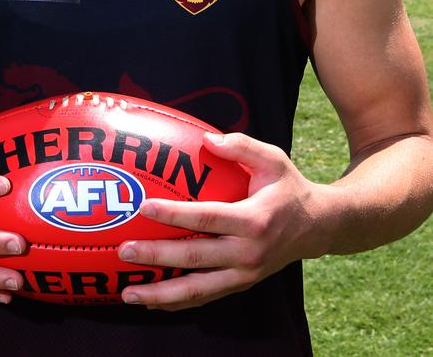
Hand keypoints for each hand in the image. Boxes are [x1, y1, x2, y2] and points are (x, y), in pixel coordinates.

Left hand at [118, 132, 322, 310]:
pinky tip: (150, 301)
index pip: (207, 218)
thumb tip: (206, 139)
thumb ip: (241, 147)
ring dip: (161, 294)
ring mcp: (244, 274)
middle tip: (124, 250)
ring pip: (197, 290)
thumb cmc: (288, 187)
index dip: (174, 214)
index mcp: (254, 221)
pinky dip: (177, 303)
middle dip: (157, 256)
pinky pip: (205, 297)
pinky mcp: (240, 284)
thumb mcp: (273, 159)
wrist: (318, 227)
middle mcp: (248, 253)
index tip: (144, 207)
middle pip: (195, 259)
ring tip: (128, 293)